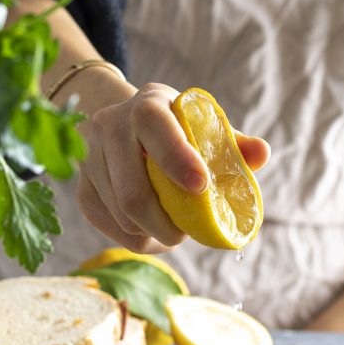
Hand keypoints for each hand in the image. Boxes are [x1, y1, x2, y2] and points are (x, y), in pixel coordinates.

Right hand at [76, 79, 269, 252]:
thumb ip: (232, 142)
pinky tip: (152, 232)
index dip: (178, 159)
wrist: (123, 123)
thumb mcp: (202, 125)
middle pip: (132, 192)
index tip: (201, 186)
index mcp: (146, 105)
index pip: (155, 128)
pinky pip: (109, 227)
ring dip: (153, 234)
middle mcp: (109, 127)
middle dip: (166, 224)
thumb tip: (261, 154)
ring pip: (121, 215)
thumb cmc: (177, 128)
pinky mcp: (81, 188)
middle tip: (187, 234)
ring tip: (173, 231)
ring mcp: (89, 158)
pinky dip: (136, 238)